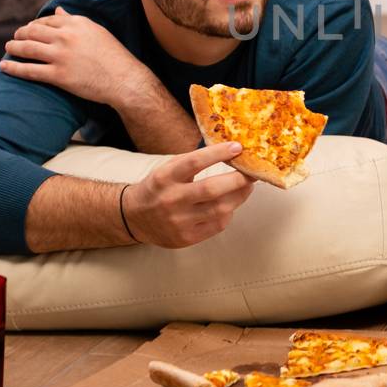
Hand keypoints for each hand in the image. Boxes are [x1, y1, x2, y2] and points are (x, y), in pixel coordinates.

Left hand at [0, 6, 147, 105]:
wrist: (125, 79)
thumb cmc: (114, 56)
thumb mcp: (96, 31)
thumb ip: (75, 20)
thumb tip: (59, 10)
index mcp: (76, 24)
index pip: (47, 19)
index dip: (35, 24)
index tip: (30, 30)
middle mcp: (66, 37)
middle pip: (32, 32)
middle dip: (20, 34)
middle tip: (15, 39)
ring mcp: (61, 56)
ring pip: (27, 48)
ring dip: (13, 47)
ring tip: (8, 48)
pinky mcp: (58, 75)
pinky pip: (29, 70)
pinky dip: (13, 68)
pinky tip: (4, 66)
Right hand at [121, 142, 255, 248]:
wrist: (134, 218)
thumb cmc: (160, 188)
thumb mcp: (168, 169)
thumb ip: (194, 161)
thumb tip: (230, 151)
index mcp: (165, 177)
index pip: (194, 162)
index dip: (218, 154)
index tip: (237, 147)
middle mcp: (171, 200)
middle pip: (212, 189)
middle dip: (238, 179)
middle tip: (252, 172)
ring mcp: (178, 222)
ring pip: (220, 209)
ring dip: (239, 196)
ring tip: (247, 186)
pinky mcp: (186, 238)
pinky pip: (218, 225)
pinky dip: (228, 212)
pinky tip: (230, 204)